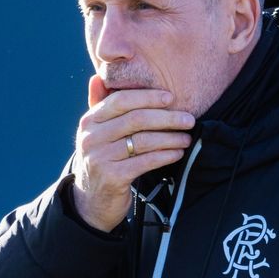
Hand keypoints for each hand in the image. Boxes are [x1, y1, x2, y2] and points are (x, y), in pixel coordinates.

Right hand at [72, 75, 194, 231]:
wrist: (92, 201)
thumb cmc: (102, 159)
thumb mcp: (96, 132)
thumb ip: (99, 105)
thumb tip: (98, 77)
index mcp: (89, 121)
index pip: (120, 100)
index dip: (147, 97)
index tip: (171, 98)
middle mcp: (91, 137)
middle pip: (135, 119)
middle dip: (166, 118)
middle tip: (189, 119)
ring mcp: (99, 158)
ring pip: (143, 141)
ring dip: (170, 138)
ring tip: (186, 138)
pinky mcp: (112, 177)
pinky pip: (145, 161)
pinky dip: (165, 156)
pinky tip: (177, 153)